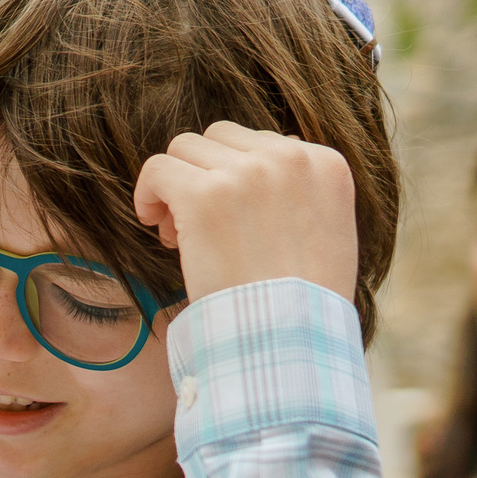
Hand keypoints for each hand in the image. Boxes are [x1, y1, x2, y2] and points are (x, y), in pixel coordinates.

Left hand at [132, 121, 358, 308]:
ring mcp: (246, 173)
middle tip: (197, 226)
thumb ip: (300, 193)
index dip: (236, 179)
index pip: (263, 144)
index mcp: (326, 164)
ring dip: (176, 185)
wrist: (289, 338)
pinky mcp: (204, 195)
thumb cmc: (303, 302)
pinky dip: (148, 193)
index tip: (229, 220)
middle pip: (221, 139)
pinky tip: (154, 225)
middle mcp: (290, 158)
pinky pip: (158, 169)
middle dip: (204, 174)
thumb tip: (254, 175)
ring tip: (178, 233)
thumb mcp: (329, 233)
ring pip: (185, 148)